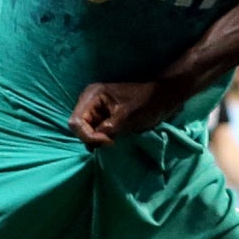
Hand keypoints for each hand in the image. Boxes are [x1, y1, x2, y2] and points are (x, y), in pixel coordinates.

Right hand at [71, 74, 194, 147]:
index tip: (108, 142)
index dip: (88, 136)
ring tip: (113, 142)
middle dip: (91, 139)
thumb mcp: (127, 116)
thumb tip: (94, 143)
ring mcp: (96, 110)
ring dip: (97, 140)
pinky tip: (113, 141)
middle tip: (111, 143)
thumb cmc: (147, 103)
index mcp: (92, 95)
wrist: (162, 99)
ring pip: (86, 132)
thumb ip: (108, 129)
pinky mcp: (103, 119)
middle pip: (78, 128)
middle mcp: (89, 102)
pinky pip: (95, 133)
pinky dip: (102, 140)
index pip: (76, 122)